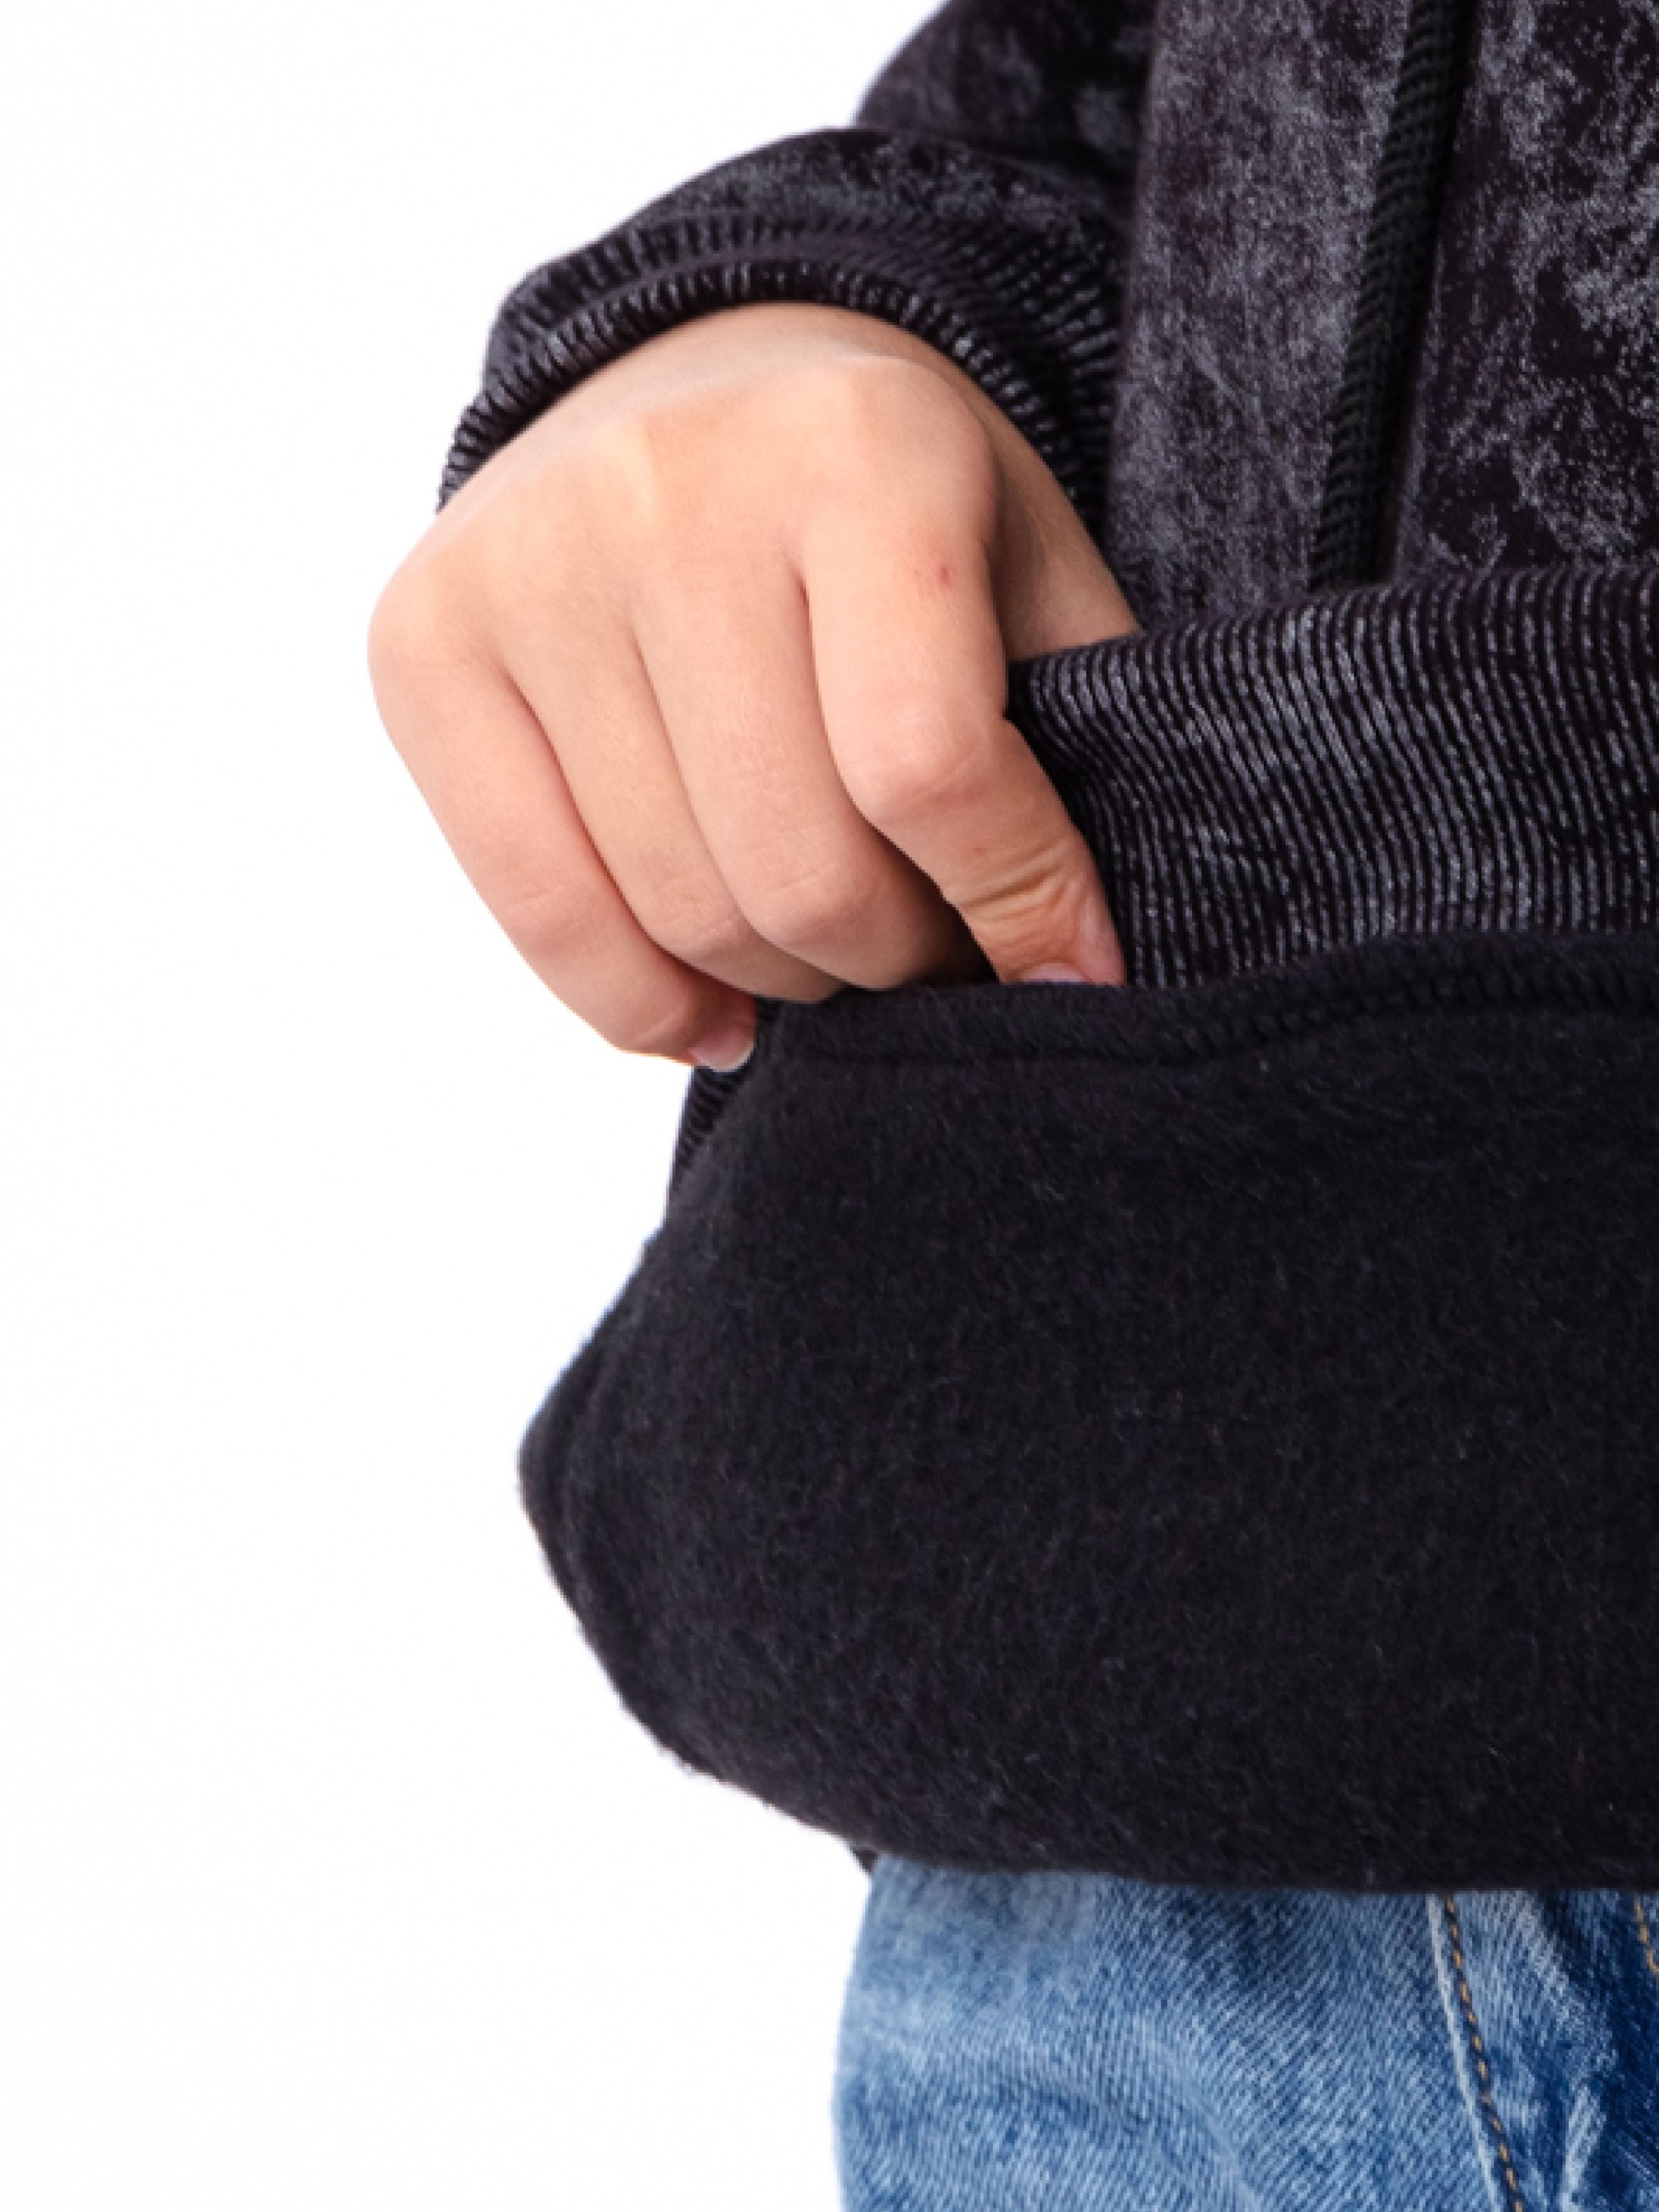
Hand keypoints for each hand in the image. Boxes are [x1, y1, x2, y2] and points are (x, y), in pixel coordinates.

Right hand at [369, 302, 1136, 1068]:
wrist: (706, 384)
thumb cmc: (896, 509)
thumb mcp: (1027, 571)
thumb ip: (1076, 741)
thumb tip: (1069, 975)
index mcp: (857, 449)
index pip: (929, 766)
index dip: (1016, 906)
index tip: (1066, 971)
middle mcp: (667, 489)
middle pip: (798, 866)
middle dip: (898, 959)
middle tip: (936, 954)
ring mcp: (524, 565)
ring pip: (679, 911)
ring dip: (787, 982)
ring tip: (837, 953)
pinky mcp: (423, 642)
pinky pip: (538, 911)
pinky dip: (643, 1005)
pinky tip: (718, 1013)